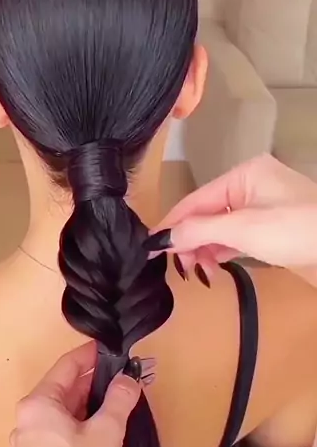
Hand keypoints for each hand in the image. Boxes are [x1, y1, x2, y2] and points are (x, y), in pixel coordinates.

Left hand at [12, 342, 140, 446]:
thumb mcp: (108, 434)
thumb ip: (118, 400)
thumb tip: (128, 379)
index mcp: (35, 407)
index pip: (64, 368)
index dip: (90, 355)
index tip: (112, 349)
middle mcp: (25, 423)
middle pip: (61, 390)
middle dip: (92, 381)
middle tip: (123, 375)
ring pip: (61, 414)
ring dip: (88, 404)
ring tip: (118, 399)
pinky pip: (59, 433)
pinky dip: (80, 425)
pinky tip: (102, 429)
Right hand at [147, 155, 316, 275]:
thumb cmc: (297, 231)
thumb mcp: (243, 229)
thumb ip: (198, 231)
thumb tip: (160, 237)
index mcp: (244, 174)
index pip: (196, 199)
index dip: (172, 223)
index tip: (149, 246)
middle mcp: (251, 186)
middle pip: (207, 213)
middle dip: (190, 239)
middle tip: (180, 268)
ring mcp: (263, 207)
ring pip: (220, 227)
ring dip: (205, 248)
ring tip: (198, 271)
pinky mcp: (272, 228)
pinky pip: (236, 236)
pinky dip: (222, 250)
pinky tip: (213, 265)